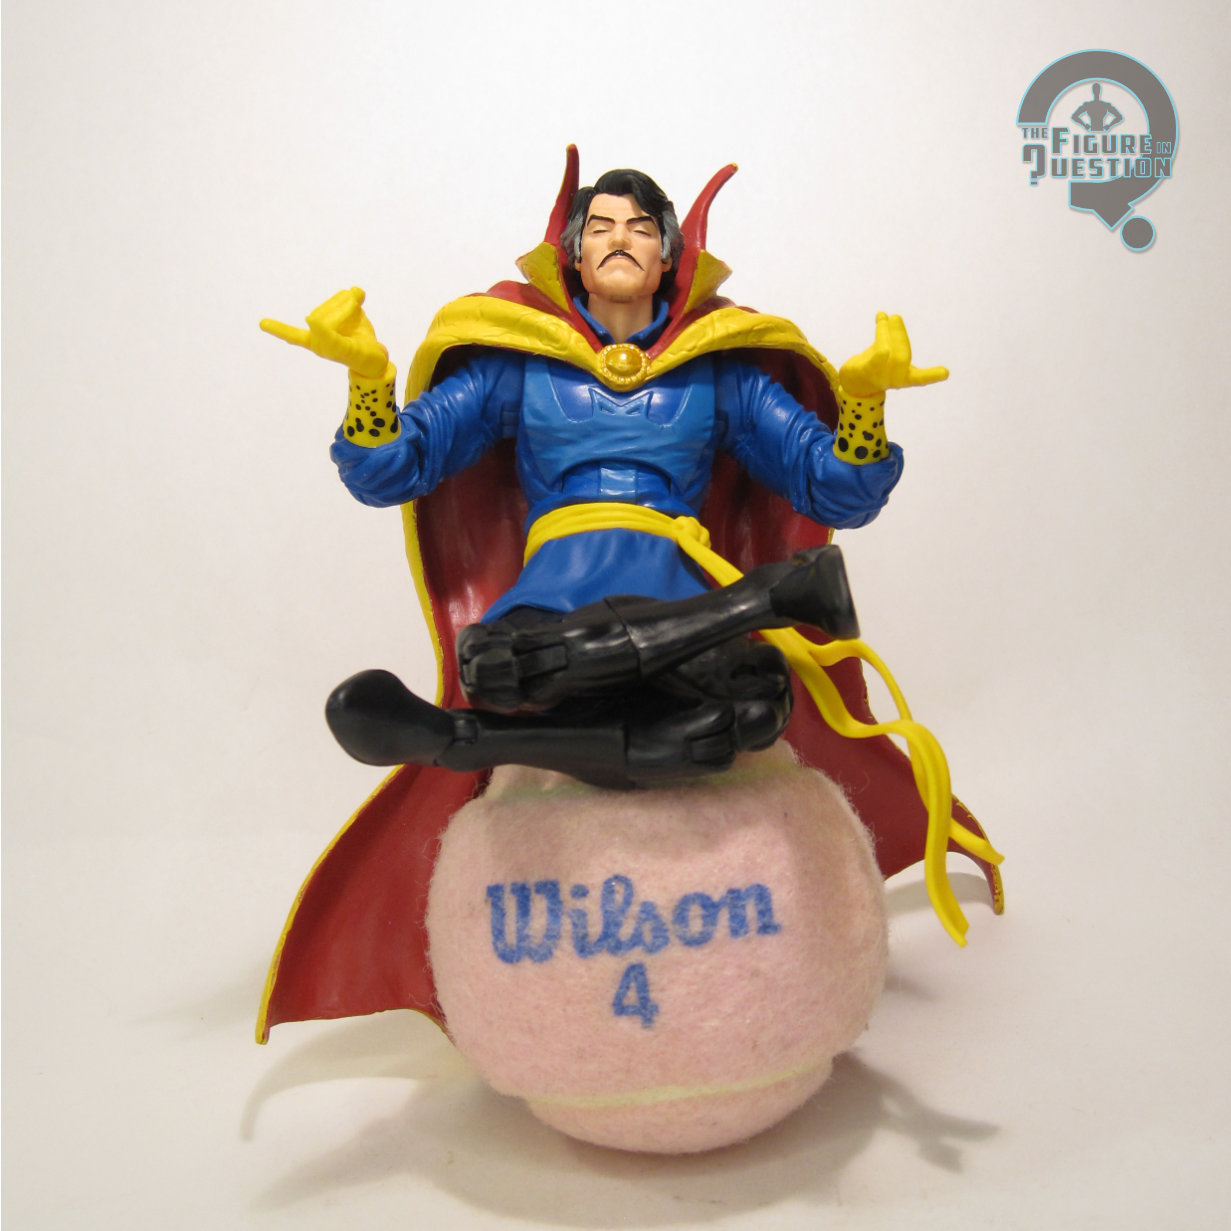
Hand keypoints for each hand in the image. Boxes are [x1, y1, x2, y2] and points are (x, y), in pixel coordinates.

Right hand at [260, 287, 389, 378]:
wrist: (378, 361)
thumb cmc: (363, 340)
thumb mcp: (357, 317)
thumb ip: (352, 303)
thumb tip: (356, 292)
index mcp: (317, 338)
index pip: (294, 335)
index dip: (280, 330)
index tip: (262, 324)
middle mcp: (317, 344)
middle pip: (320, 311)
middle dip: (341, 301)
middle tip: (357, 302)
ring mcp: (326, 348)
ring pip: (326, 314)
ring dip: (347, 305)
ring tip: (358, 311)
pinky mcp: (339, 348)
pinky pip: (326, 332)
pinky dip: (317, 324)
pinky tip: (293, 321)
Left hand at [838, 312, 947, 397]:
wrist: (854, 382)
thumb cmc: (876, 366)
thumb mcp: (887, 354)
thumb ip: (891, 339)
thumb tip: (891, 318)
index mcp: (905, 377)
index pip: (921, 378)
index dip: (933, 375)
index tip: (945, 372)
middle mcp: (894, 379)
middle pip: (902, 357)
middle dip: (899, 334)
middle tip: (896, 317)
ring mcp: (879, 378)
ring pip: (888, 354)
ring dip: (886, 332)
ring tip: (882, 317)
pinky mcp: (865, 372)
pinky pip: (875, 358)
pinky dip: (881, 341)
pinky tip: (881, 321)